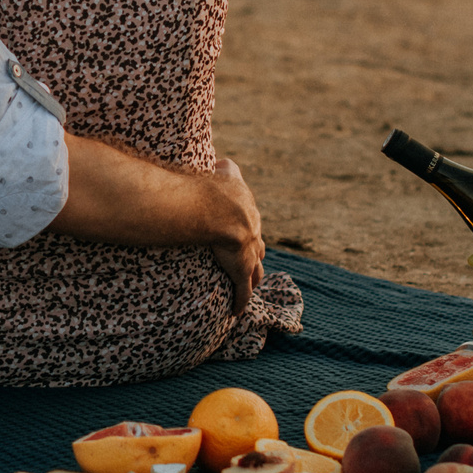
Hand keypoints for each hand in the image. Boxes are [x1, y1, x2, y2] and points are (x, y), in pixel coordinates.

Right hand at [209, 158, 262, 313]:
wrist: (220, 209)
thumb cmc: (215, 188)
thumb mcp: (224, 172)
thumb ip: (224, 168)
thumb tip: (222, 160)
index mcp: (248, 208)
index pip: (250, 219)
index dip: (246, 226)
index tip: (243, 231)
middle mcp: (253, 230)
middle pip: (257, 245)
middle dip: (254, 252)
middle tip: (250, 260)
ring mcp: (249, 252)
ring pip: (255, 270)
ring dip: (253, 278)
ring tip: (249, 285)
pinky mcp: (241, 270)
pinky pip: (242, 290)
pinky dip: (240, 301)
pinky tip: (236, 311)